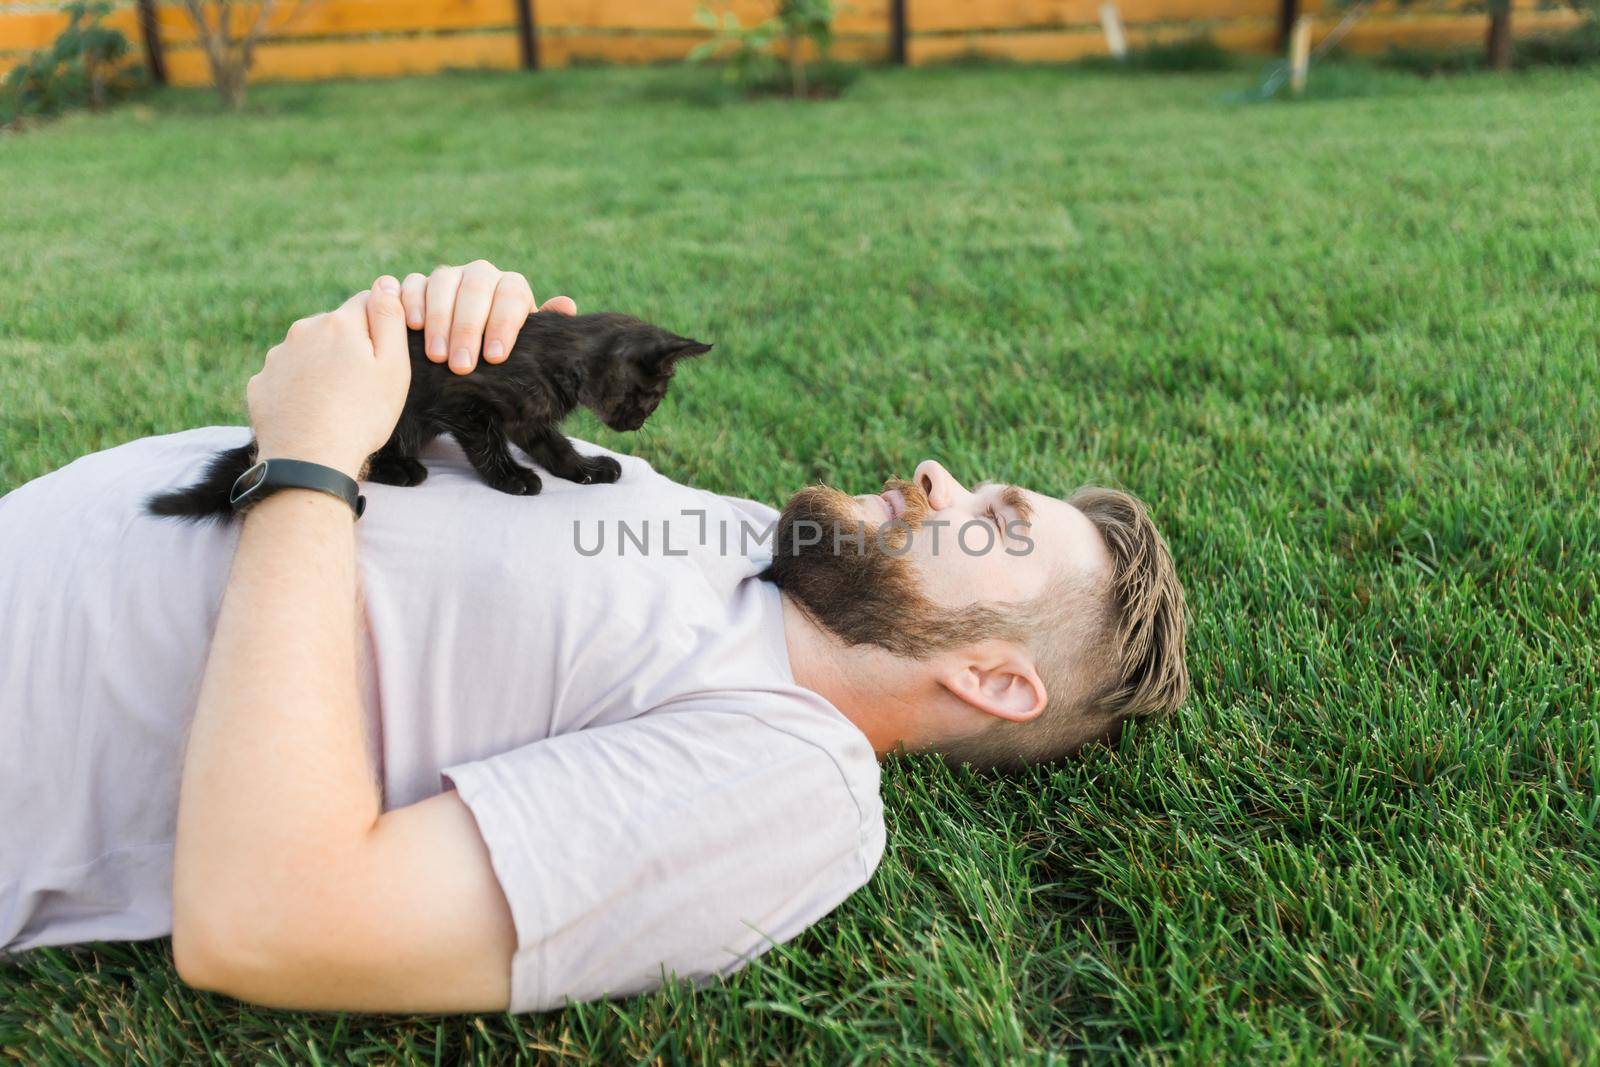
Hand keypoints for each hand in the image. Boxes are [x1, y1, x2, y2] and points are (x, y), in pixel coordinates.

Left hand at [247, 277, 410, 479]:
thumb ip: (390, 319)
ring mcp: (277, 358)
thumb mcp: (393, 367)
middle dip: (348, 348)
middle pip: (335, 328)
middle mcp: (303, 331)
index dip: (381, 329)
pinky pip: (285, 377)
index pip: (367, 304)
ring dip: (321, 367)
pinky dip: (298, 389)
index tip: (384, 360)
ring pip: (308, 352)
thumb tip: (385, 282)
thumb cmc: (362, 415)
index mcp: (339, 323)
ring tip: (335, 404)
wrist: (309, 460)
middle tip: (362, 388)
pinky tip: (310, 412)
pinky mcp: (260, 384)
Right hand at [402, 260, 576, 374]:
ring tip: (437, 356)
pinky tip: (413, 327)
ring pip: (442, 282)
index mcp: (510, 287)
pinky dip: (412, 302)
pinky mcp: (418, 283)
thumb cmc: (502, 352)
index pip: (510, 294)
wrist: (468, 352)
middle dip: (468, 329)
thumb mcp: (525, 345)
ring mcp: (448, 276)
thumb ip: (544, 327)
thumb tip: (567, 306)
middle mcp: (480, 274)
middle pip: (476, 288)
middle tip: (462, 365)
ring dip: (439, 320)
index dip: (503, 324)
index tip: (496, 356)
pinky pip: (412, 283)